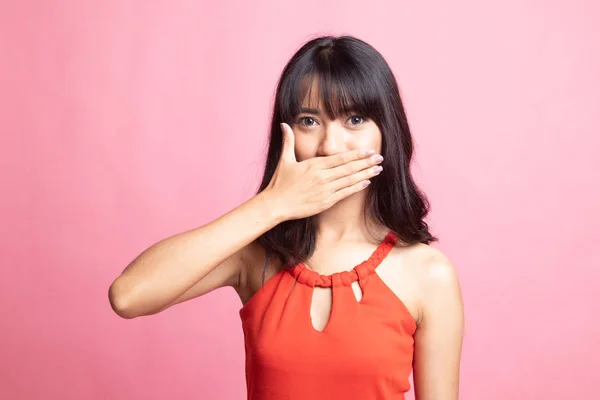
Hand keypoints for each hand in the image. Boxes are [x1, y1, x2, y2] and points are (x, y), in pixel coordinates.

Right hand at [264, 123, 383, 220]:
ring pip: (350, 180)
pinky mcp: (325, 202)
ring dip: (366, 174)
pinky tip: (366, 183)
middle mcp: (322, 176)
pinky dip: (356, 187)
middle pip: (349, 168)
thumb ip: (288, 141)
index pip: (340, 158)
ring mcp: (325, 190)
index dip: (357, 154)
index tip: (369, 151)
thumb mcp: (285, 159)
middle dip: (366, 162)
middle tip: (380, 157)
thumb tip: (284, 124)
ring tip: (378, 169)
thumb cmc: (280, 183)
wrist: (275, 205)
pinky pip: (345, 193)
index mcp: (314, 165)